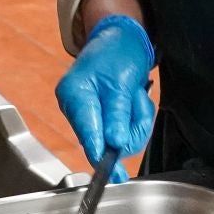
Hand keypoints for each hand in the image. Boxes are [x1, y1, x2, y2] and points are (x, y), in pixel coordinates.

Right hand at [55, 14, 155, 182]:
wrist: (121, 37)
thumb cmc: (118, 52)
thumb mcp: (122, 81)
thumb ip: (117, 114)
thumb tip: (115, 143)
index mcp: (75, 95)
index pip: (87, 133)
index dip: (100, 155)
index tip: (112, 175)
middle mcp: (76, 107)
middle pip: (105, 140)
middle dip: (130, 126)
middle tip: (139, 103)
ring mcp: (87, 112)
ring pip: (117, 138)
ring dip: (135, 120)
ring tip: (136, 97)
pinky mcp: (99, 115)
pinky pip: (120, 130)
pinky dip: (134, 118)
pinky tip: (133, 100)